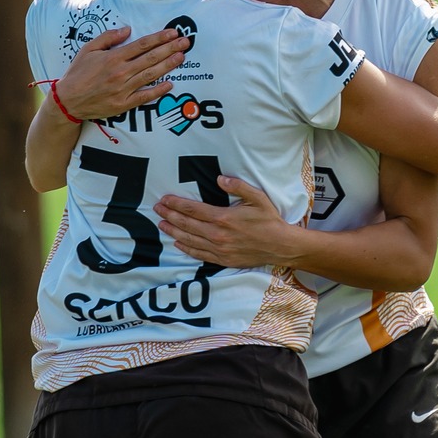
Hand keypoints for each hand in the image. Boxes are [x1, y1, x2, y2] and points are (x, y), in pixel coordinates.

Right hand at [54, 27, 188, 119]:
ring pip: (151, 75)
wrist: (68, 100)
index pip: (142, 45)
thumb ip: (108, 37)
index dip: (159, 38)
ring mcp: (123, 89)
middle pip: (151, 58)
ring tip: (182, 57)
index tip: (173, 32)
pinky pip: (145, 96)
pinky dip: (158, 90)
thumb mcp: (88, 49)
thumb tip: (127, 29)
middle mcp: (120, 72)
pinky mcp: (123, 104)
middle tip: (186, 42)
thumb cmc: (78, 73)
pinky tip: (170, 84)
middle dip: (170, 48)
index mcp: (113, 57)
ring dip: (169, 65)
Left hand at [155, 177, 296, 270]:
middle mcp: (217, 234)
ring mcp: (218, 249)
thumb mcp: (257, 197)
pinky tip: (178, 244)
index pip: (193, 210)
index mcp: (223, 218)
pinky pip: (199, 254)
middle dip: (170, 215)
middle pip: (187, 224)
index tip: (164, 200)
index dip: (176, 204)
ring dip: (173, 232)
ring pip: (189, 240)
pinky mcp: (222, 259)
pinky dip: (186, 248)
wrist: (280, 246)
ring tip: (162, 224)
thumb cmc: (269, 220)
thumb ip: (238, 186)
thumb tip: (220, 178)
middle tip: (157, 209)